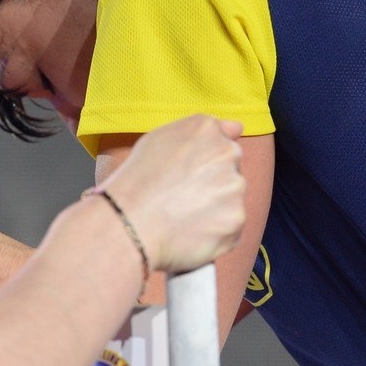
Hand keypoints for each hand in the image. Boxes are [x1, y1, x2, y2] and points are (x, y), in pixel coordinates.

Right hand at [94, 116, 245, 274]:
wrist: (127, 221)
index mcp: (206, 129)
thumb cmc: (136, 181)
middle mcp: (226, 153)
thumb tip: (238, 128)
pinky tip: (188, 234)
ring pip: (231, 202)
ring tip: (180, 219)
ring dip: (214, 212)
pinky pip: (230, 231)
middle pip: (231, 173)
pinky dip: (214, 236)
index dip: (203, 166)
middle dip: (213, 187)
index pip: (223, 145)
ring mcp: (234, 188)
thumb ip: (203, 132)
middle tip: (179, 200)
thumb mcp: (158, 139)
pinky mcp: (235, 221)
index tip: (185, 179)